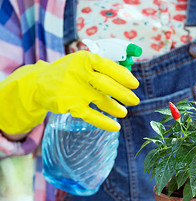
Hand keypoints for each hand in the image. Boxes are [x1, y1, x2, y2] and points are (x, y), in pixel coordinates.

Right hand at [0, 51, 139, 134]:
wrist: (40, 83)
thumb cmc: (70, 72)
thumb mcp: (83, 63)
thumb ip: (103, 68)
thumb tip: (129, 79)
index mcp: (85, 59)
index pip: (108, 66)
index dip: (124, 76)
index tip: (135, 84)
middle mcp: (80, 73)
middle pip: (107, 84)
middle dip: (124, 94)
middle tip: (135, 101)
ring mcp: (74, 89)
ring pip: (101, 100)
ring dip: (115, 108)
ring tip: (124, 112)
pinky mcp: (69, 104)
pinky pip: (91, 115)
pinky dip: (104, 122)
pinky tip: (115, 126)